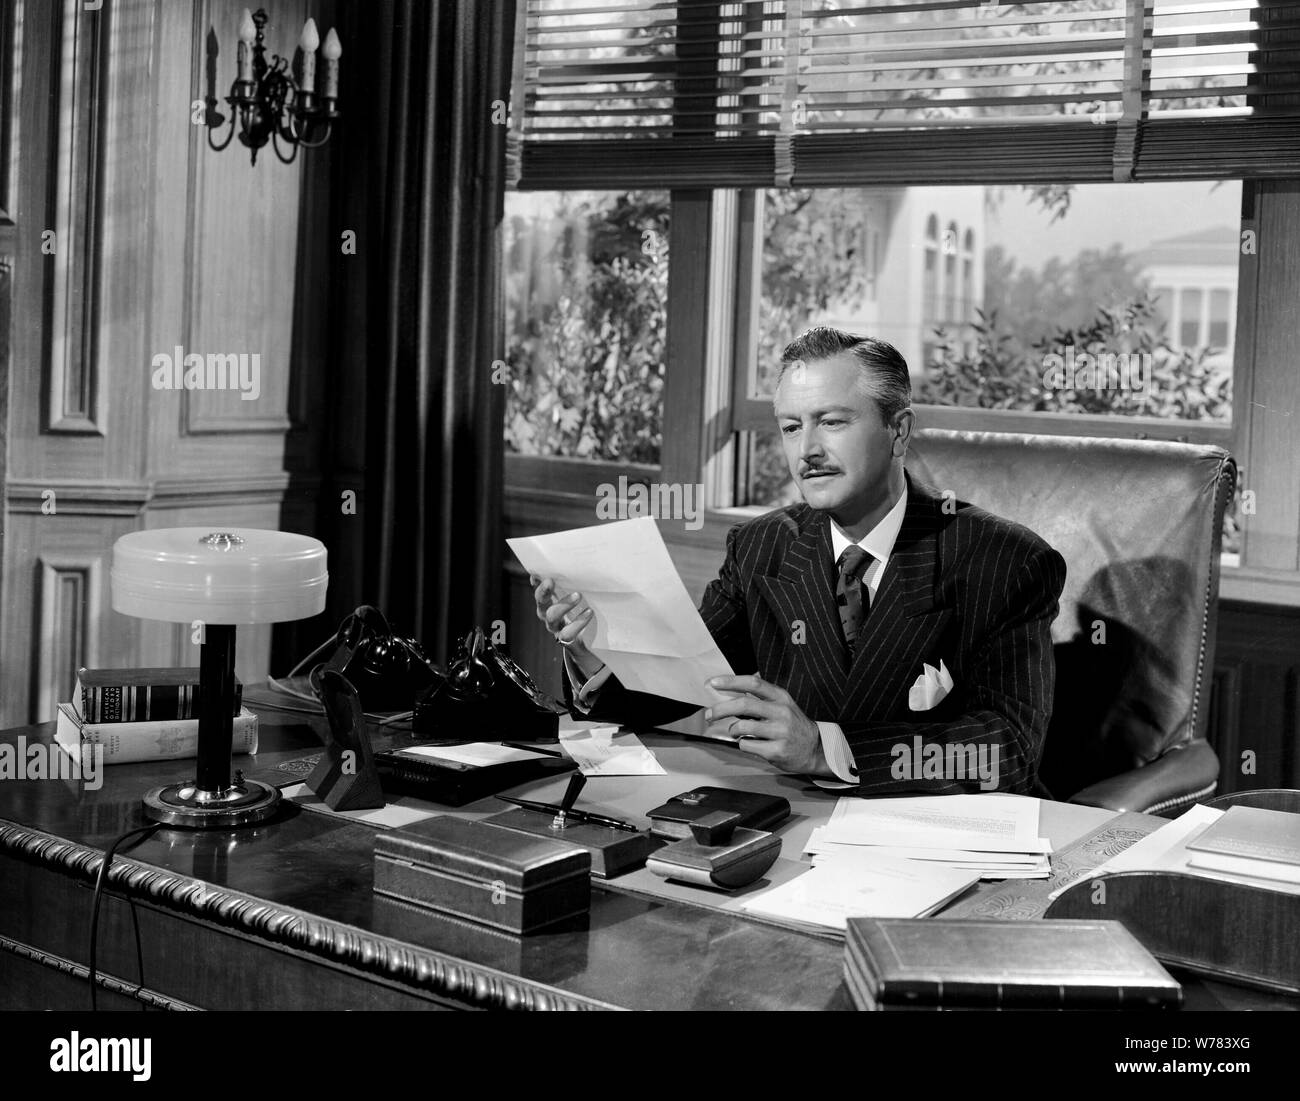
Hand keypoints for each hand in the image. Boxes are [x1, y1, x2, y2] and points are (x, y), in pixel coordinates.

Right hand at [531, 575, 601, 677]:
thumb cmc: (574, 615)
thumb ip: (566, 587)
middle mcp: (547, 616)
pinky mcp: (565, 639)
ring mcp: (555, 628)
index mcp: (547, 605)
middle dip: (543, 592)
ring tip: (578, 595)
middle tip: (550, 581)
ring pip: (552, 617)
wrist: (579, 643)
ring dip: (563, 605)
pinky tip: (589, 611)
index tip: (536, 574)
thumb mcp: (569, 600)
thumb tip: (567, 566)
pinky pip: (568, 632)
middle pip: (540, 603)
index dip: (536, 584)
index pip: (539, 592)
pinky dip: (578, 622)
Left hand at [703, 674, 825, 774]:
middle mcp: (781, 712)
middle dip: (720, 709)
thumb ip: (760, 697)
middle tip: (708, 714)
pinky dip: (743, 744)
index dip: (731, 681)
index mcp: (781, 697)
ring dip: (733, 730)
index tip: (713, 682)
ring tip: (736, 731)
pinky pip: (747, 745)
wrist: (814, 749)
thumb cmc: (792, 725)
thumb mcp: (781, 704)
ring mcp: (780, 732)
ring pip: (742, 727)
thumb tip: (729, 690)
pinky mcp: (777, 750)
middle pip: (744, 704)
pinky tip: (752, 743)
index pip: (753, 683)